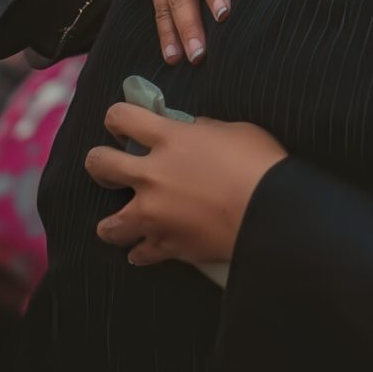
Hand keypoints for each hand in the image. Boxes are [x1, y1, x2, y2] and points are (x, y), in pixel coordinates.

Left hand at [87, 102, 285, 266]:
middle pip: (100, 164)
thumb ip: (205, 130)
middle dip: (100, 164)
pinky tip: (148, 248)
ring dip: (113, 223)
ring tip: (122, 222)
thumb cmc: (261, 164)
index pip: (122, 117)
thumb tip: (192, 132)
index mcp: (170, 139)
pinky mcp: (166, 245)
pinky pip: (139, 254)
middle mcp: (152, 174)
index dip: (117, 118)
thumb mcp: (236, 131)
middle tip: (111, 169)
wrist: (272, 213)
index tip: (121, 124)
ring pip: (109, 224)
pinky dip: (143, 251)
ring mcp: (155, 214)